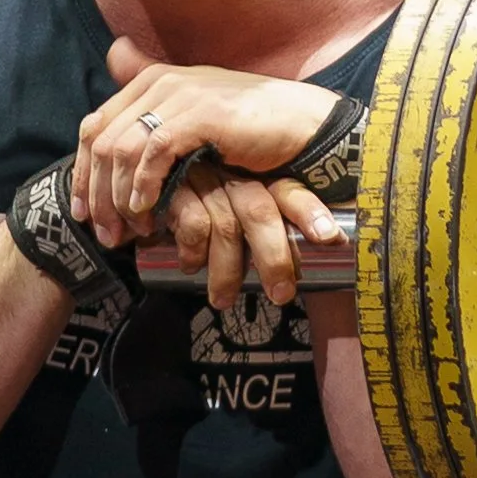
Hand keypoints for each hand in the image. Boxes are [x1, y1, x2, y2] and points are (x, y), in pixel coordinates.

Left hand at [73, 36, 340, 244]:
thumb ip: (155, 113)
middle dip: (96, 194)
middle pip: (101, 141)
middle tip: (104, 234)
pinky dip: (144, 185)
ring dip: (119, 198)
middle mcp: (159, 83)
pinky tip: (147, 211)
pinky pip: (155, 152)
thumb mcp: (194, 119)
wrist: (300, 123)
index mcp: (150, 81)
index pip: (94, 127)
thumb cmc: (248, 127)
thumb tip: (115, 70)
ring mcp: (179, 95)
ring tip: (128, 232)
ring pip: (122, 150)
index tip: (84, 214)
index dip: (82, 173)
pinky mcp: (200, 114)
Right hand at [167, 162, 344, 308]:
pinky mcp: (175, 189)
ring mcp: (206, 180)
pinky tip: (191, 266)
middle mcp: (235, 177)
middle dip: (273, 257)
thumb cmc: (203, 207)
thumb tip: (296, 273)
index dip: (309, 212)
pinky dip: (194, 251)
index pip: (289, 192)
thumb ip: (264, 232)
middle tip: (280, 294)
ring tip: (223, 300)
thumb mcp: (237, 212)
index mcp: (259, 178)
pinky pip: (194, 224)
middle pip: (260, 214)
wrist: (145, 182)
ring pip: (227, 227)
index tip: (330, 238)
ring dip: (226, 271)